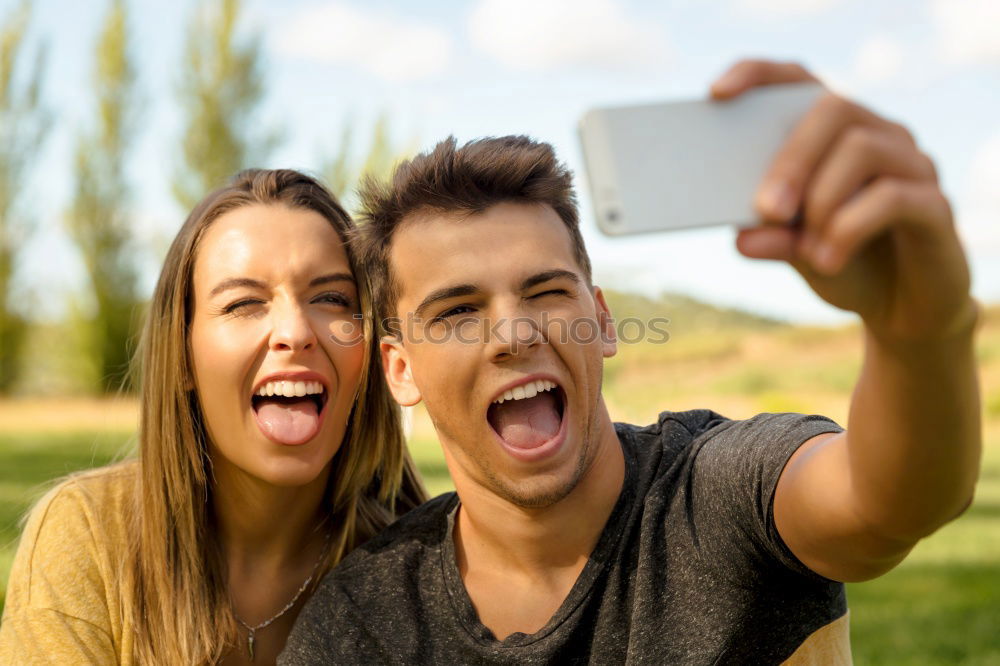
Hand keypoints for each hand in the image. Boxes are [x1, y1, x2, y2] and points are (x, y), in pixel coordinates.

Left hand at [711, 59, 975, 342]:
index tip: (717, 93)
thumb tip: (743, 237)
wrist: (900, 306)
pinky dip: (849, 228)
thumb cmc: (842, 261)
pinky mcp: (935, 204)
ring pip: (863, 149)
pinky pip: (893, 196)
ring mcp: (912, 164)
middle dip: (791, 160)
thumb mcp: (795, 252)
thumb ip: (771, 238)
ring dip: (822, 201)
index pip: (799, 80)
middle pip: (833, 109)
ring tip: (805, 250)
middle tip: (767, 209)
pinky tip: (827, 260)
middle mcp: (878, 134)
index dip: (759, 75)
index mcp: (833, 133)